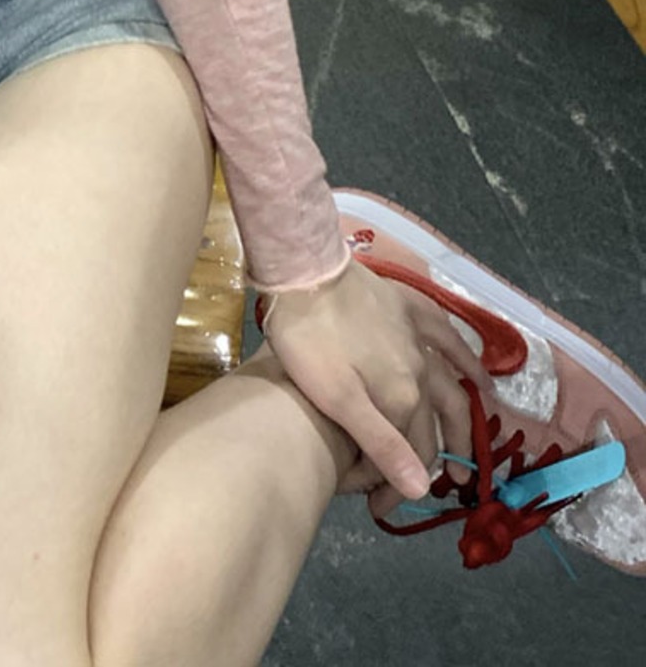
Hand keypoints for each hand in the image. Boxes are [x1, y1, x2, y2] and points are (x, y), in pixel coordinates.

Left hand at [261, 258, 493, 515]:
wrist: (305, 276)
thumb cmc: (309, 343)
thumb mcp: (337, 400)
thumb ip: (381, 444)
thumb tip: (421, 491)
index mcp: (402, 396)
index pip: (409, 451)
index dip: (395, 486)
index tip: (376, 509)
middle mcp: (420, 370)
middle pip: (431, 424)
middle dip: (429, 461)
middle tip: (427, 489)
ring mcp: (417, 337)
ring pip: (449, 385)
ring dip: (461, 421)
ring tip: (467, 451)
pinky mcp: (408, 308)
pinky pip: (447, 335)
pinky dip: (467, 357)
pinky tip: (479, 373)